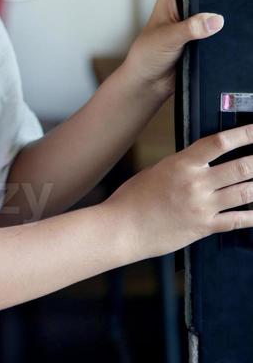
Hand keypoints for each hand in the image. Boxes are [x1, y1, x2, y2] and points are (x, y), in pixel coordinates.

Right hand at [103, 121, 252, 259]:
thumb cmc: (133, 198)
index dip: (244, 134)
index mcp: (182, 164)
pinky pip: (237, 221)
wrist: (122, 228)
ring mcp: (202, 207)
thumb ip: (183, 165)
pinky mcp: (204, 228)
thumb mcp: (158, 171)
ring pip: (245, 193)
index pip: (219, 143)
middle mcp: (196, 184)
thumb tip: (204, 162)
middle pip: (240, 167)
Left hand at [124, 0, 223, 98]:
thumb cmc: (146, 56)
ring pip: (213, 15)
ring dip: (218, 19)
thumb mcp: (167, 37)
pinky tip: (225, 37)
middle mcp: (182, 10)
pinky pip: (217, 35)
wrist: (149, 84)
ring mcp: (193, 26)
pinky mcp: (202, 42)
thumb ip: (190, 28)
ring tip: (226, 19)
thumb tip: (213, 20)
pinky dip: (221, 36)